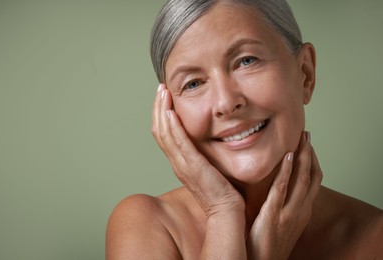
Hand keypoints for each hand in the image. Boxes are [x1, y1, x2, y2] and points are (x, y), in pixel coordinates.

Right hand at [152, 84, 243, 216]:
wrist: (226, 211)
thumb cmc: (221, 190)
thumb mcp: (208, 167)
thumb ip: (203, 153)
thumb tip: (207, 139)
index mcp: (180, 161)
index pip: (164, 134)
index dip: (161, 114)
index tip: (165, 97)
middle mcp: (177, 162)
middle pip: (159, 131)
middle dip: (158, 107)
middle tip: (160, 89)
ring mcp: (182, 165)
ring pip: (164, 134)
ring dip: (162, 111)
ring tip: (163, 92)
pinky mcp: (192, 166)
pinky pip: (178, 143)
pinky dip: (173, 126)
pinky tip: (171, 111)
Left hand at [247, 132, 322, 259]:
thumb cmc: (268, 244)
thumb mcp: (282, 223)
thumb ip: (283, 206)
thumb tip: (279, 190)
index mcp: (302, 211)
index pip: (313, 182)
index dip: (312, 162)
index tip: (307, 145)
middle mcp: (300, 210)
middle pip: (312, 176)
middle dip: (310, 153)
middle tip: (306, 135)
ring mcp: (289, 213)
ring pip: (302, 179)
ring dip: (303, 156)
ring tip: (301, 139)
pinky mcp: (273, 215)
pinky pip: (281, 189)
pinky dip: (286, 170)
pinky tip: (286, 156)